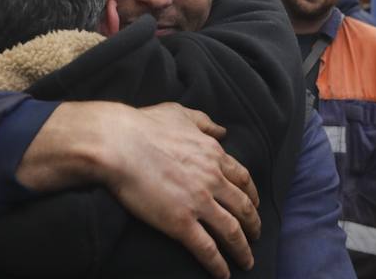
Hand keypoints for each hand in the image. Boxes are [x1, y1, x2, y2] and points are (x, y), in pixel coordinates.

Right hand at [17, 101, 259, 278]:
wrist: (118, 143)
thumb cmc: (144, 125)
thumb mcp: (180, 114)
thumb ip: (204, 122)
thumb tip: (222, 130)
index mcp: (213, 154)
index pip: (242, 178)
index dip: (251, 195)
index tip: (253, 205)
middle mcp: (212, 179)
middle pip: (243, 207)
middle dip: (253, 224)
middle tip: (256, 236)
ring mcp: (199, 202)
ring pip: (231, 231)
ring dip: (243, 249)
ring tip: (247, 261)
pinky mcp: (181, 223)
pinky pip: (207, 248)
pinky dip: (218, 264)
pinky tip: (223, 274)